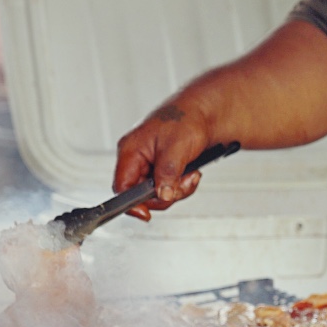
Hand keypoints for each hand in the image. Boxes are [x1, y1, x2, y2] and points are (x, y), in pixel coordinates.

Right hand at [111, 102, 211, 220]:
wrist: (205, 112)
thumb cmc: (186, 118)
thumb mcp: (176, 147)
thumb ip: (166, 173)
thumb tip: (162, 195)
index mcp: (130, 150)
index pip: (121, 186)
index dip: (132, 204)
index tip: (145, 214)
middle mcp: (137, 159)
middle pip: (141, 195)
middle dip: (165, 194)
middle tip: (182, 183)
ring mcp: (150, 165)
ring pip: (157, 194)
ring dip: (178, 189)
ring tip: (190, 174)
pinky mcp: (163, 169)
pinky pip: (168, 188)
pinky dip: (182, 185)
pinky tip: (191, 173)